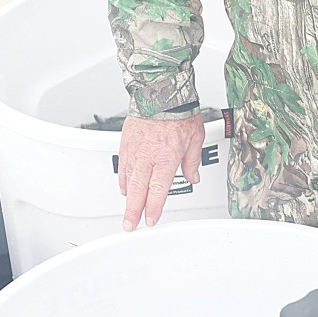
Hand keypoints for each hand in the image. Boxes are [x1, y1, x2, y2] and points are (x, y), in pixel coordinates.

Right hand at [118, 115, 206, 230]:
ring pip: (128, 179)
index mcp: (166, 158)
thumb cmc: (179, 112)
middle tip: (130, 225)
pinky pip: (122, 166)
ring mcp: (134, 150)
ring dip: (129, 197)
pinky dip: (124, 179)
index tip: (151, 219)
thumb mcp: (195, 138)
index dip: (153, 209)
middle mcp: (148, 156)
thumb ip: (192, 161)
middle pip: (138, 191)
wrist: (160, 91)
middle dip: (133, 211)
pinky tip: (125, 186)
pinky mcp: (125, 142)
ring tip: (129, 209)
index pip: (158, 190)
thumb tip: (193, 176)